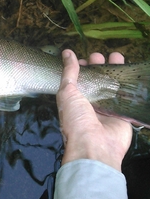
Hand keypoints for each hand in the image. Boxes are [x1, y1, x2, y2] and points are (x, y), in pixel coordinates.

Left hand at [56, 50, 132, 170]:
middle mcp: (90, 103)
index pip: (79, 80)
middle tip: (100, 55)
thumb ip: (68, 73)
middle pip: (96, 81)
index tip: (85, 58)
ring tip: (118, 56)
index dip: (81, 68)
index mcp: (74, 99)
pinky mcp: (122, 114)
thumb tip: (66, 53)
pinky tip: (132, 73)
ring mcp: (107, 108)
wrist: (95, 145)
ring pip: (112, 86)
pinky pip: (127, 97)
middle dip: (99, 67)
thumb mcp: (67, 93)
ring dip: (115, 72)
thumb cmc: (76, 120)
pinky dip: (130, 85)